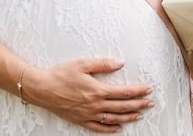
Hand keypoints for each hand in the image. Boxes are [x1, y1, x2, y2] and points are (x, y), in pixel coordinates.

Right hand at [28, 58, 154, 132]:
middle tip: (150, 103)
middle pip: (122, 106)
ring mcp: (88, 114)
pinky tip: (118, 127)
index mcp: (97, 90)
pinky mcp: (80, 120)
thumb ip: (103, 64)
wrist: (42, 89)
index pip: (124, 92)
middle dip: (139, 105)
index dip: (138, 91)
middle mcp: (95, 105)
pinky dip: (111, 128)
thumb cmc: (60, 74)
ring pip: (114, 118)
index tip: (148, 90)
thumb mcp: (82, 64)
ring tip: (140, 115)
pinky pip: (99, 128)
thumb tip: (120, 63)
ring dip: (129, 117)